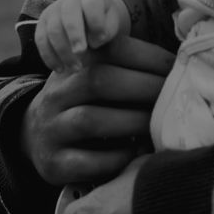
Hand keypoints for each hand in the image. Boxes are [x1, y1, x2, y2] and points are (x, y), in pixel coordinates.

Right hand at [23, 33, 173, 186]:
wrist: (36, 138)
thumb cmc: (82, 103)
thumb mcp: (90, 76)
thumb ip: (123, 66)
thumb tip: (177, 62)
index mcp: (71, 66)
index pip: (107, 50)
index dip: (145, 56)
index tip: (174, 66)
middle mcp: (56, 95)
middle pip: (98, 81)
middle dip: (142, 87)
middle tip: (172, 95)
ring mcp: (51, 130)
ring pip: (90, 120)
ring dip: (131, 121)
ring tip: (158, 125)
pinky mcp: (54, 164)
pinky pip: (87, 161)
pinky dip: (117, 157)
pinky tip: (136, 152)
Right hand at [36, 0, 131, 70]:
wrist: (88, 14)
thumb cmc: (103, 20)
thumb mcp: (111, 22)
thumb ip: (106, 30)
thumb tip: (93, 43)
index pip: (90, 5)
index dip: (95, 23)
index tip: (101, 40)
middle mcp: (68, 0)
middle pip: (68, 17)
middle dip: (74, 36)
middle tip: (81, 54)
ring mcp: (53, 11)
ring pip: (53, 30)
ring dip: (63, 52)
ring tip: (75, 68)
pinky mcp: (42, 24)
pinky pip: (41, 40)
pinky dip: (49, 56)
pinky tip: (59, 69)